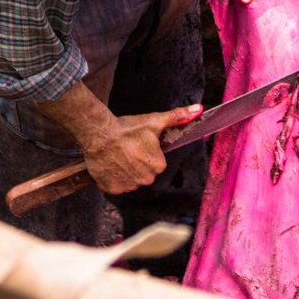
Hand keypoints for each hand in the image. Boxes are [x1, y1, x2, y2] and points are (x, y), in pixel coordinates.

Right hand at [80, 103, 202, 194]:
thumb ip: (178, 117)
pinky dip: (112, 177)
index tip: (138, 144)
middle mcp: (145, 180)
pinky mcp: (112, 188)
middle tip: (127, 149)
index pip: (156, 162)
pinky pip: (115, 185)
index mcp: (158, 166)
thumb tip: (199, 109)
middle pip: (144, 172)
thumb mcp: (156, 121)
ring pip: (130, 179)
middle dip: (137, 163)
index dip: (147, 152)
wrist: (100, 134)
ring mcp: (128, 185)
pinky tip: (110, 164)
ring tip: (117, 156)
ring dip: (125, 171)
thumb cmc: (128, 128)